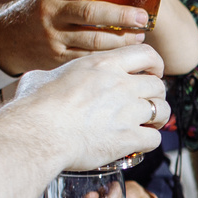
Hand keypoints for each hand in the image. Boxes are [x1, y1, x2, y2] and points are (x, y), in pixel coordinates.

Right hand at [0, 0, 154, 75]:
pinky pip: (87, 58)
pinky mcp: (56, 59)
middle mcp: (51, 13)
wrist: (6, 39)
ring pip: (92, 40)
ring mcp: (53, 37)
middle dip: (121, 16)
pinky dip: (108, 57)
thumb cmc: (39, 10)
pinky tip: (124, 54)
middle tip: (143, 18)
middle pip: (90, 14)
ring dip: (120, 40)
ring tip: (139, 37)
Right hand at [14, 46, 171, 171]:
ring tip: (149, 124)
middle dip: (156, 95)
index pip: (146, 53)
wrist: (37, 133)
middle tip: (147, 104)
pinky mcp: (128, 137)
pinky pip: (154, 138)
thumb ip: (55, 75)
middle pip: (158, 85)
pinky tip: (138, 143)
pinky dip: (149, 141)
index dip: (155, 64)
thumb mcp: (42, 77)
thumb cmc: (34, 106)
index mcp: (103, 64)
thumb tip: (44, 80)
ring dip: (158, 118)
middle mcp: (120, 84)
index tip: (152, 73)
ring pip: (162, 110)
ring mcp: (127, 110)